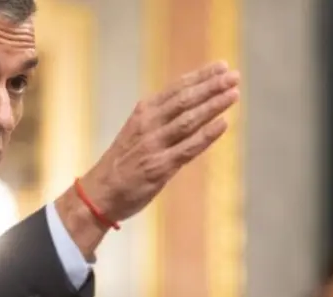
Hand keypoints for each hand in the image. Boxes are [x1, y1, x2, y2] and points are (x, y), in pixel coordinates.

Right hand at [55, 61, 240, 256]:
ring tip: (233, 94)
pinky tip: (222, 124)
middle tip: (234, 76)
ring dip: (212, 106)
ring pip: (188, 120)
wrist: (99, 193)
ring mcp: (154, 145)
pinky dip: (206, 135)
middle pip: (185, 100)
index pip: (177, 89)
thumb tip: (191, 106)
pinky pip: (187, 148)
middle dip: (211, 86)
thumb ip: (161, 119)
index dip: (202, 76)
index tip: (223, 67)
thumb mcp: (137, 131)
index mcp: (144, 112)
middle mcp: (148, 124)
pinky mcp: (159, 167)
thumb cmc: (122, 163)